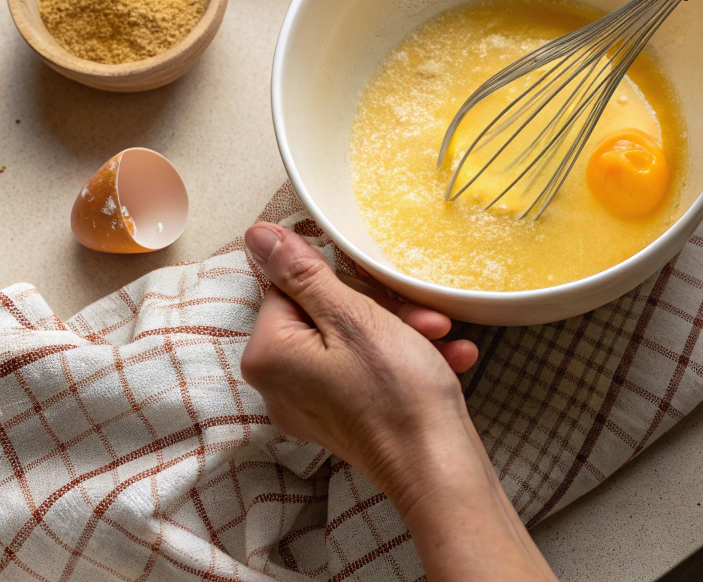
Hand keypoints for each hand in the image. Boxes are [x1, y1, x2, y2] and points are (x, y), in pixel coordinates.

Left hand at [241, 223, 555, 580]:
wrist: (437, 467)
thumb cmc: (395, 392)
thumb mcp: (353, 316)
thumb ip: (303, 273)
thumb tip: (259, 234)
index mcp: (268, 353)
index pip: (292, 285)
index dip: (344, 279)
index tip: (383, 288)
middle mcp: (279, 381)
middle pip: (325, 311)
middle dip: (382, 306)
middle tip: (423, 316)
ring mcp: (309, 402)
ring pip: (353, 336)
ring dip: (401, 329)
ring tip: (439, 335)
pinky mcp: (339, 414)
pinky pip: (364, 367)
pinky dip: (402, 356)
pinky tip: (443, 355)